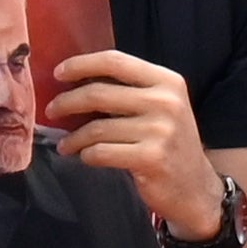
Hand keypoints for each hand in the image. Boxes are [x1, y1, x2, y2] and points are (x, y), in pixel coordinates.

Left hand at [45, 48, 227, 242]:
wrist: (194, 186)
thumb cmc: (170, 142)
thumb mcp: (161, 108)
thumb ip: (130, 92)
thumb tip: (78, 82)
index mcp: (167, 81)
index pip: (116, 61)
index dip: (82, 64)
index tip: (58, 73)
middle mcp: (165, 101)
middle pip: (99, 93)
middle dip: (67, 102)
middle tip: (52, 111)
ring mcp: (160, 130)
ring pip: (96, 128)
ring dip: (73, 138)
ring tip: (66, 145)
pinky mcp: (150, 158)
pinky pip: (101, 153)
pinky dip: (86, 155)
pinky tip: (85, 157)